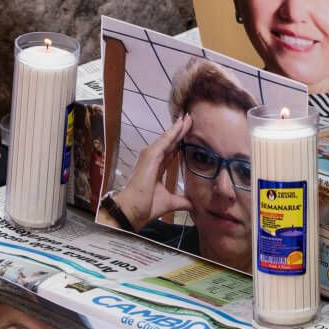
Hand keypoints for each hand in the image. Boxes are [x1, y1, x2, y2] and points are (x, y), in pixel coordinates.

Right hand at [112, 114, 193, 230]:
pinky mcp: (150, 156)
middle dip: (179, 131)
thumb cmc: (146, 207)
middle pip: (169, 142)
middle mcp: (152, 159)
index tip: (188, 133)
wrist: (134, 211)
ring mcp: (150, 156)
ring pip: (167, 139)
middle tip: (190, 118)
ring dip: (178, 128)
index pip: (170, 152)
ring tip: (188, 117)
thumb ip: (182, 201)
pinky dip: (173, 132)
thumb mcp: (170, 202)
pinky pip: (165, 141)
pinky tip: (181, 124)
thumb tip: (194, 205)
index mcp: (155, 168)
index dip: (179, 142)